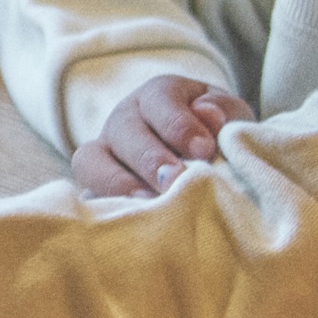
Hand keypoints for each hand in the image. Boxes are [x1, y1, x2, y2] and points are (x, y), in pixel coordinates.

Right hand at [72, 75, 253, 197]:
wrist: (202, 161)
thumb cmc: (216, 135)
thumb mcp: (229, 116)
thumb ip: (224, 111)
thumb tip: (208, 114)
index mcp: (157, 96)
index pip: (159, 101)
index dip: (179, 125)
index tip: (204, 151)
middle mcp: (124, 119)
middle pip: (123, 130)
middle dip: (150, 158)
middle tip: (175, 180)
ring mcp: (104, 153)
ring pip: (91, 161)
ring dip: (118, 183)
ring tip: (147, 204)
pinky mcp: (96, 188)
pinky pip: (87, 195)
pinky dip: (104, 207)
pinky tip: (131, 221)